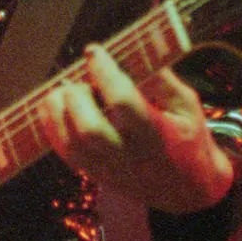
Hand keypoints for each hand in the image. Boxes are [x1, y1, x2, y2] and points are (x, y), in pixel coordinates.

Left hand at [39, 43, 234, 214]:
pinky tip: (56, 105)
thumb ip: (161, 78)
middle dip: (76, 96)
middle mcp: (130, 156)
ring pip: (71, 144)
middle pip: (90, 130)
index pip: (124, 102)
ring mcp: (110, 170)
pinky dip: (52, 126)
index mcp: (157, 135)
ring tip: (65, 89)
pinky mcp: (96, 176)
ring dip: (58, 110)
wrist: (187, 191)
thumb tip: (131, 49)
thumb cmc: (188, 139)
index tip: (94, 51)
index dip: (104, 73)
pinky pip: (65, 152)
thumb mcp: (187, 106)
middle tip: (79, 79)